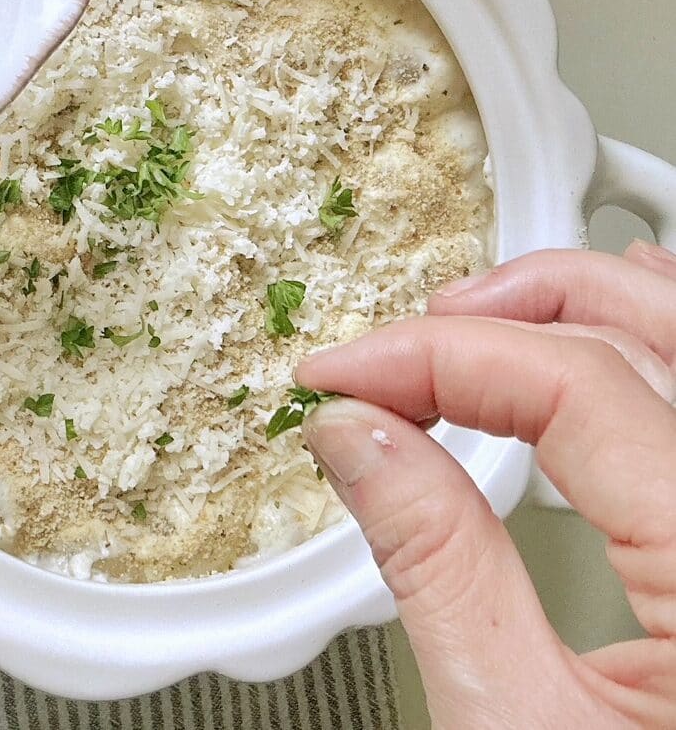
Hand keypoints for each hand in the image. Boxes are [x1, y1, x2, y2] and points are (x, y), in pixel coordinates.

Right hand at [296, 243, 675, 729]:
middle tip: (409, 332)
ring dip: (582, 305)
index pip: (573, 384)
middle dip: (517, 299)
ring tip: (481, 319)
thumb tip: (356, 436)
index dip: (435, 358)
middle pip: (658, 322)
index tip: (342, 378)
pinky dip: (640, 347)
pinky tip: (593, 342)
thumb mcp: (516, 729)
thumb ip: (434, 560)